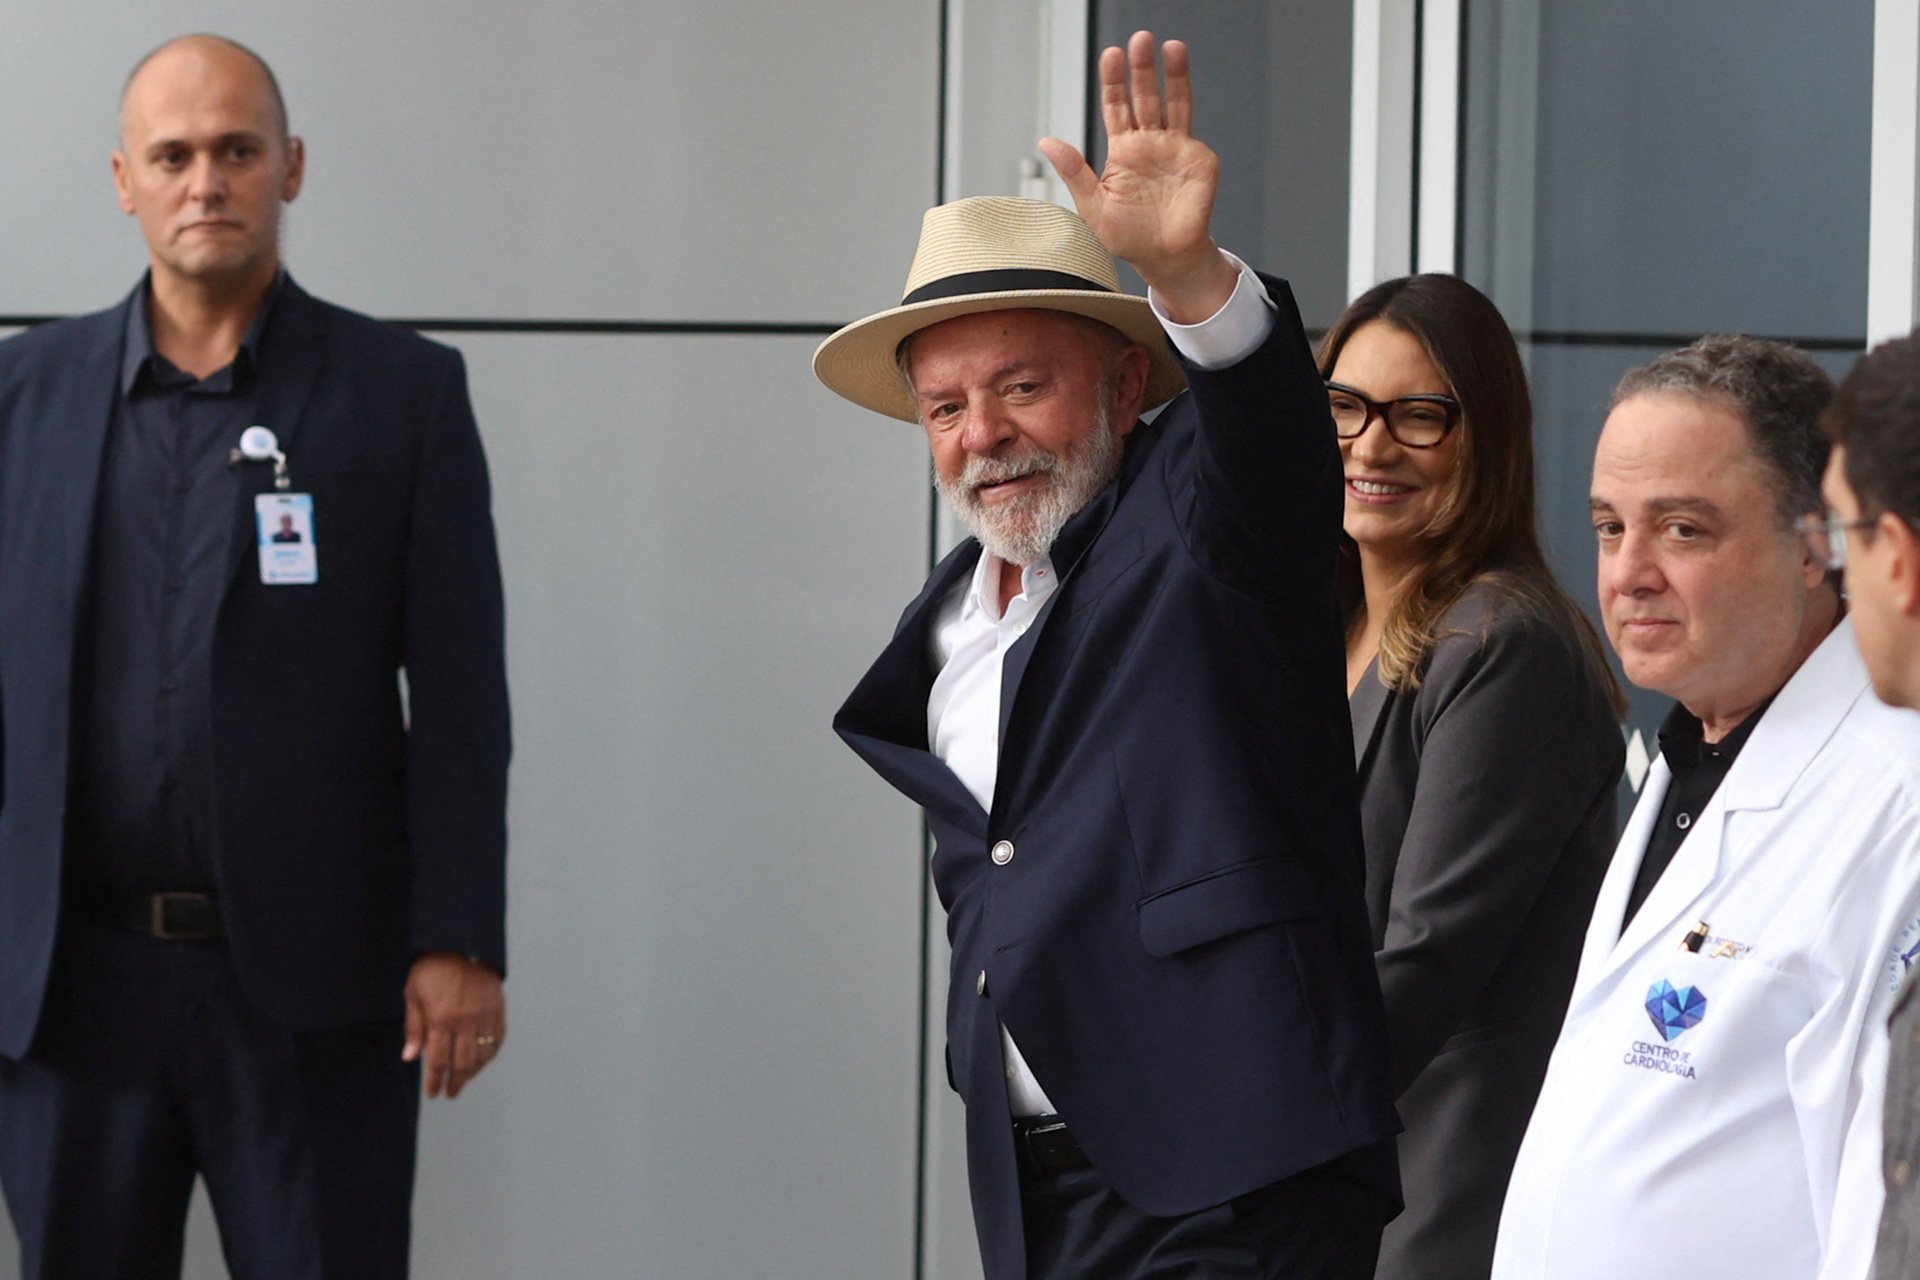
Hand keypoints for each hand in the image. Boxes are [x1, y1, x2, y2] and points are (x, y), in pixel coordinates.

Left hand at [402, 951, 505, 1098]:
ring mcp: (485, 1018)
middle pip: (462, 1064)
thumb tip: (411, 1057)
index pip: (438, 1061)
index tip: (433, 1093)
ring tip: (465, 1079)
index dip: (435, 1081)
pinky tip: (482, 1061)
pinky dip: (490, 1055)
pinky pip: (497, 1041)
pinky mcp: (498, 1012)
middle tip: (450, 1093)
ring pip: (482, 1056)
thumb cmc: (432, 970)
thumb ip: (414, 1028)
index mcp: (441, 1020)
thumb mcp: (413, 996)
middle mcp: (465, 1023)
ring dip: (473, 1072)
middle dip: (456, 1082)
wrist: (463, 944)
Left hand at [1038, 30, 1237, 321]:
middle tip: (1140, 39)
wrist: (1164, 258)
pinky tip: (1179, 129)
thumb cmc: (1127, 236)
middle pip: (1146, 96)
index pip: (1116, 106)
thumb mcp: (1092, 205)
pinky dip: (1186, 128)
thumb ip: (1074, 171)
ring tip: (1172, 47)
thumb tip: (1046, 140)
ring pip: (1175, 104)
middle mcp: (1150, 142)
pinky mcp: (1198, 161)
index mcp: (1123, 149)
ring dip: (1174, 76)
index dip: (1114, 81)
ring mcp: (1176, 148)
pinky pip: (1192, 140)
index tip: (1111, 55)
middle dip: (1143, 68)